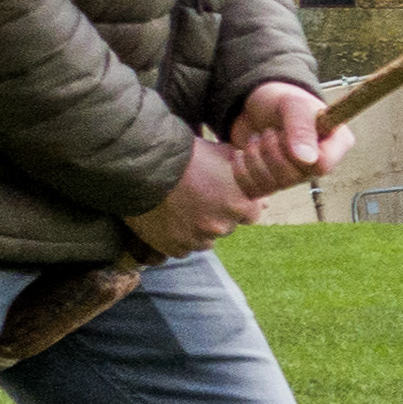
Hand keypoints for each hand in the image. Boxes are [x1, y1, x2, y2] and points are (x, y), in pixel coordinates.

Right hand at [128, 134, 270, 255]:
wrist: (143, 166)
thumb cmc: (186, 156)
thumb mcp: (224, 154)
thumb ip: (244, 174)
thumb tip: (259, 190)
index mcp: (240, 204)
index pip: (251, 214)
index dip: (238, 205)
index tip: (223, 196)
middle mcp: (221, 226)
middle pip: (227, 227)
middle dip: (217, 216)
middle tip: (197, 199)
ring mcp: (196, 239)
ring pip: (205, 241)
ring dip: (198, 230)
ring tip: (181, 210)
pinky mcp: (172, 247)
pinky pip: (182, 249)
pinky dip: (178, 239)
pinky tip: (168, 221)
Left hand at [224, 82, 346, 195]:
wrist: (255, 107)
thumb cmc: (282, 102)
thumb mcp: (293, 106)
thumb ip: (302, 129)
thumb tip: (308, 161)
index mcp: (335, 144)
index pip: (324, 166)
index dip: (301, 155)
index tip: (286, 133)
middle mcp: (318, 164)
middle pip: (296, 177)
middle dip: (273, 151)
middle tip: (268, 132)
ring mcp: (295, 177)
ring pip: (275, 185)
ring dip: (256, 158)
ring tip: (255, 138)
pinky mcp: (270, 184)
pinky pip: (255, 190)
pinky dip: (241, 171)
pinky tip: (240, 153)